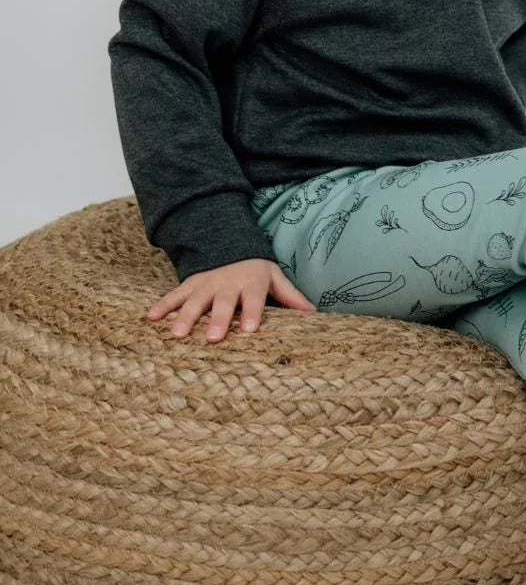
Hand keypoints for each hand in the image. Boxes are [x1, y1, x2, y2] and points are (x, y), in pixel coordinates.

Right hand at [147, 258, 316, 342]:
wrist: (229, 245)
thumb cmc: (256, 270)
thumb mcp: (275, 278)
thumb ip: (291, 297)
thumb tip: (314, 314)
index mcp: (251, 283)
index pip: (254, 299)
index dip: (252, 313)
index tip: (250, 329)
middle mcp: (227, 284)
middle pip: (222, 303)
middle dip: (217, 320)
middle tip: (213, 339)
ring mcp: (206, 284)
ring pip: (194, 301)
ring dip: (185, 317)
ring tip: (177, 335)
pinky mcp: (189, 284)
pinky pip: (174, 295)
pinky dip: (163, 306)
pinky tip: (151, 318)